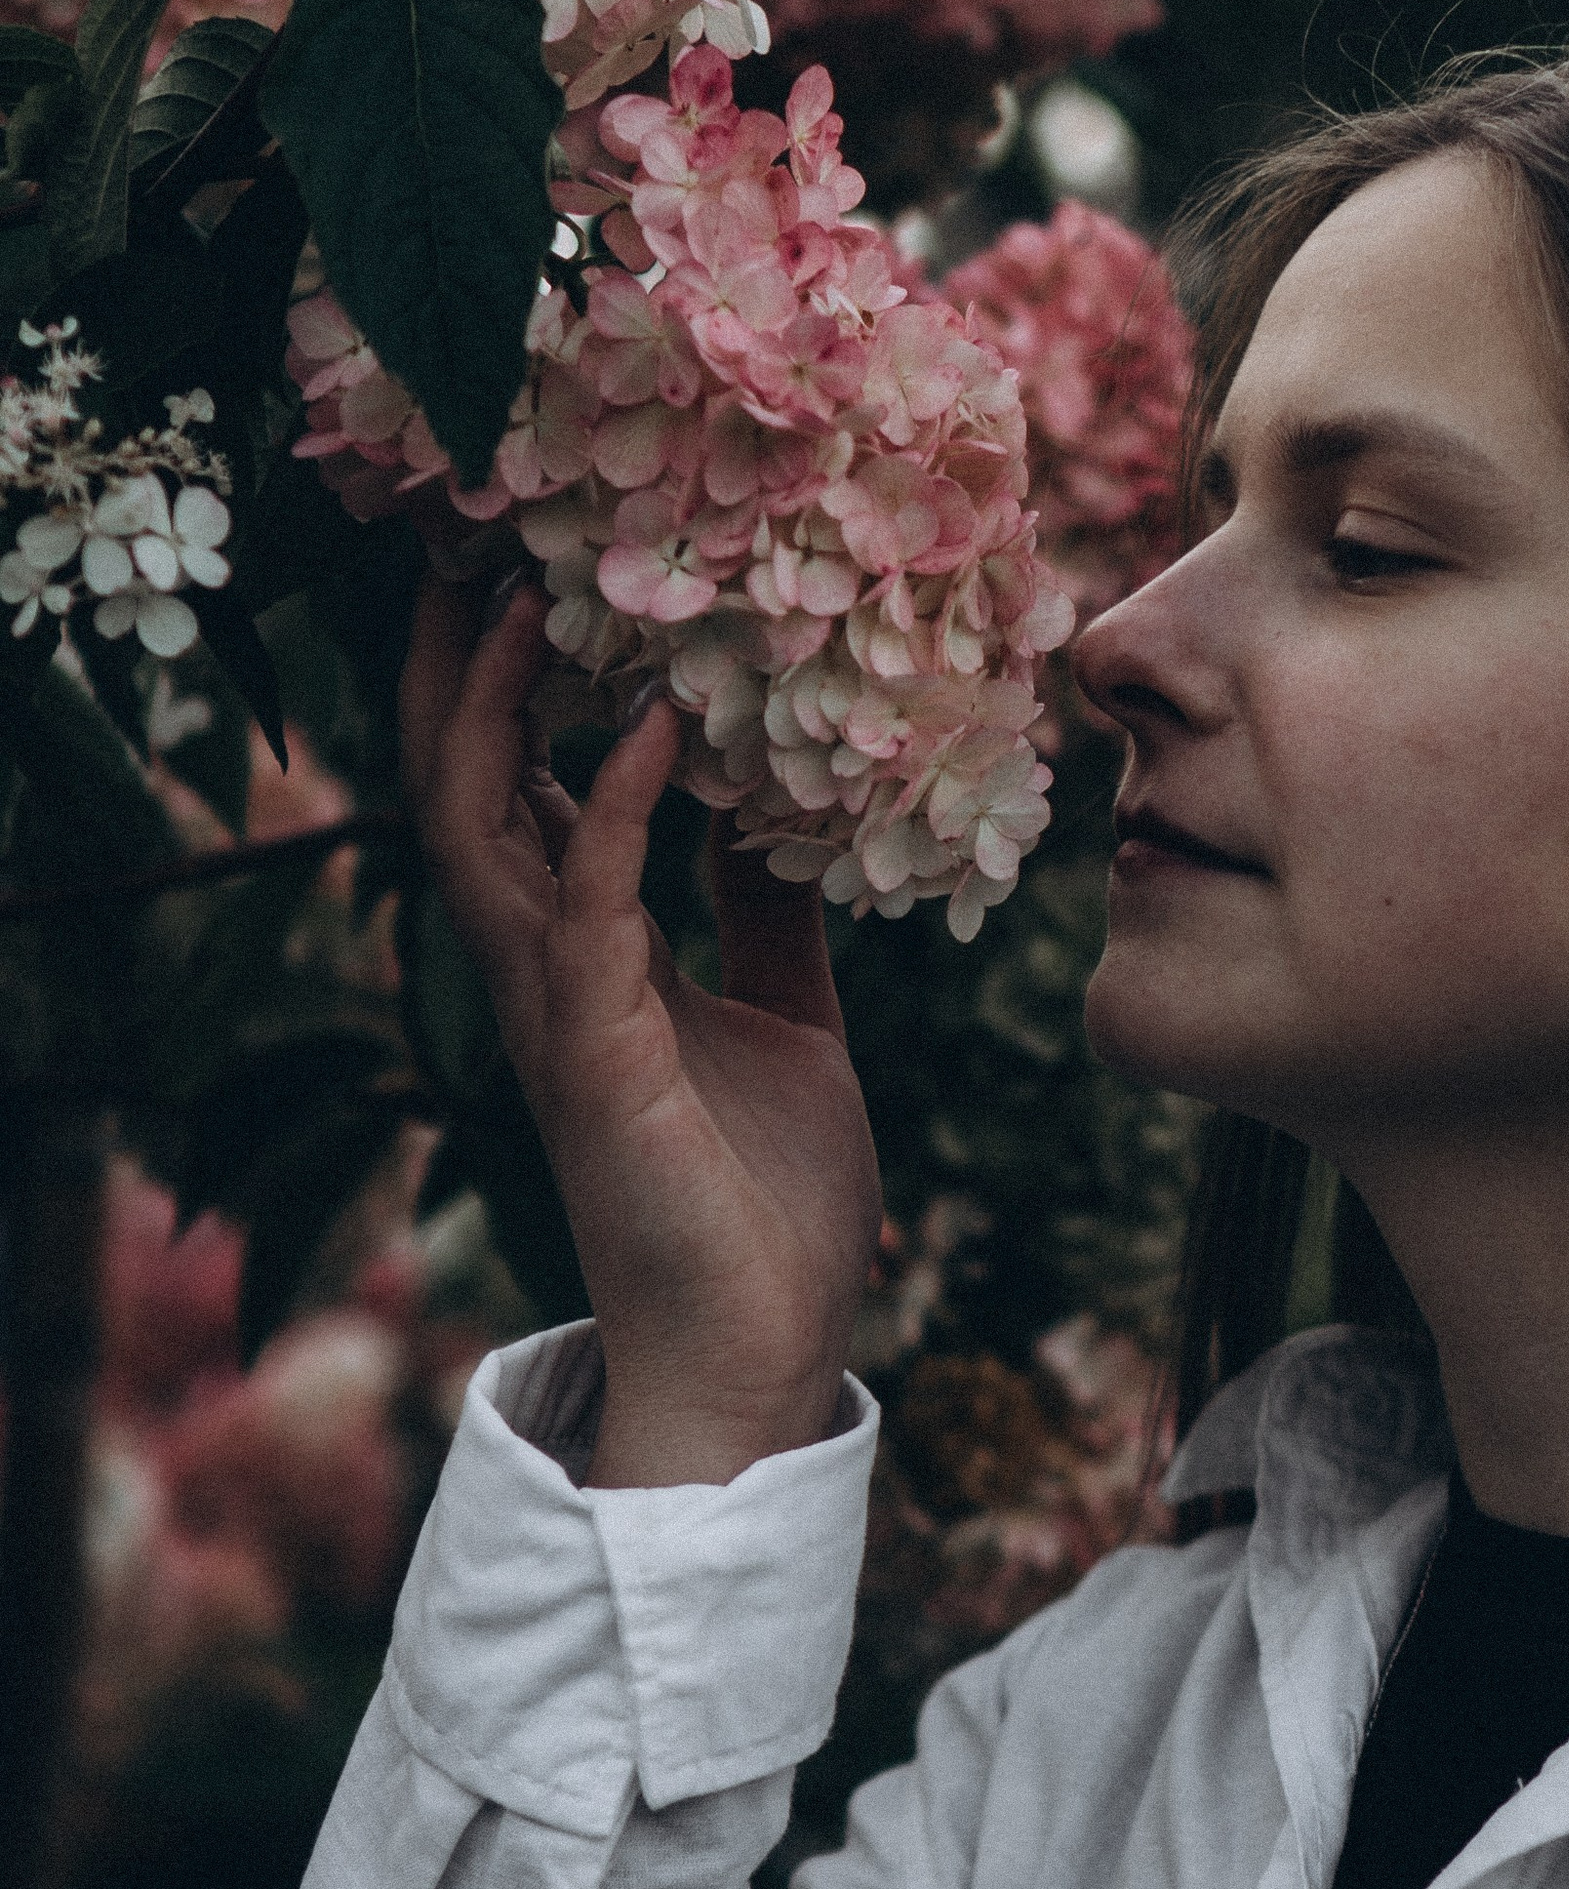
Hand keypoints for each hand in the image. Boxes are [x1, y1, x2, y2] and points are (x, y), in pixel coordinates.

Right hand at [400, 577, 881, 1486]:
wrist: (762, 1351)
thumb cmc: (767, 1202)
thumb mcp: (788, 1020)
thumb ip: (768, 921)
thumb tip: (778, 816)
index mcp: (585, 960)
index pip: (513, 791)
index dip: (507, 683)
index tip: (527, 565)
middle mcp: (546, 974)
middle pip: (460, 789)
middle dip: (459, 668)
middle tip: (475, 538)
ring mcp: (558, 1016)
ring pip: (481, 835)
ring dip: (500, 713)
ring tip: (526, 594)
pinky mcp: (597, 1061)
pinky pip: (586, 915)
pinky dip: (608, 816)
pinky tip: (654, 734)